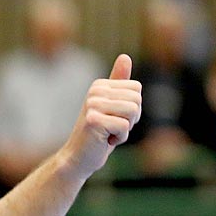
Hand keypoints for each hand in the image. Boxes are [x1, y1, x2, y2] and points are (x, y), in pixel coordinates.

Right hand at [60, 55, 142, 175]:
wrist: (78, 158)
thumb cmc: (99, 134)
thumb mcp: (112, 106)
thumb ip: (118, 83)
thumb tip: (125, 56)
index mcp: (99, 85)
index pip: (136, 89)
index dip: (132, 108)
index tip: (115, 118)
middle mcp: (95, 92)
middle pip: (136, 99)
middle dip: (131, 119)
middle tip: (112, 128)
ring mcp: (92, 105)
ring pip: (132, 111)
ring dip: (125, 129)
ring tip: (108, 134)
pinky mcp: (93, 120)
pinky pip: (124, 126)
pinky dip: (118, 139)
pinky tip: (104, 141)